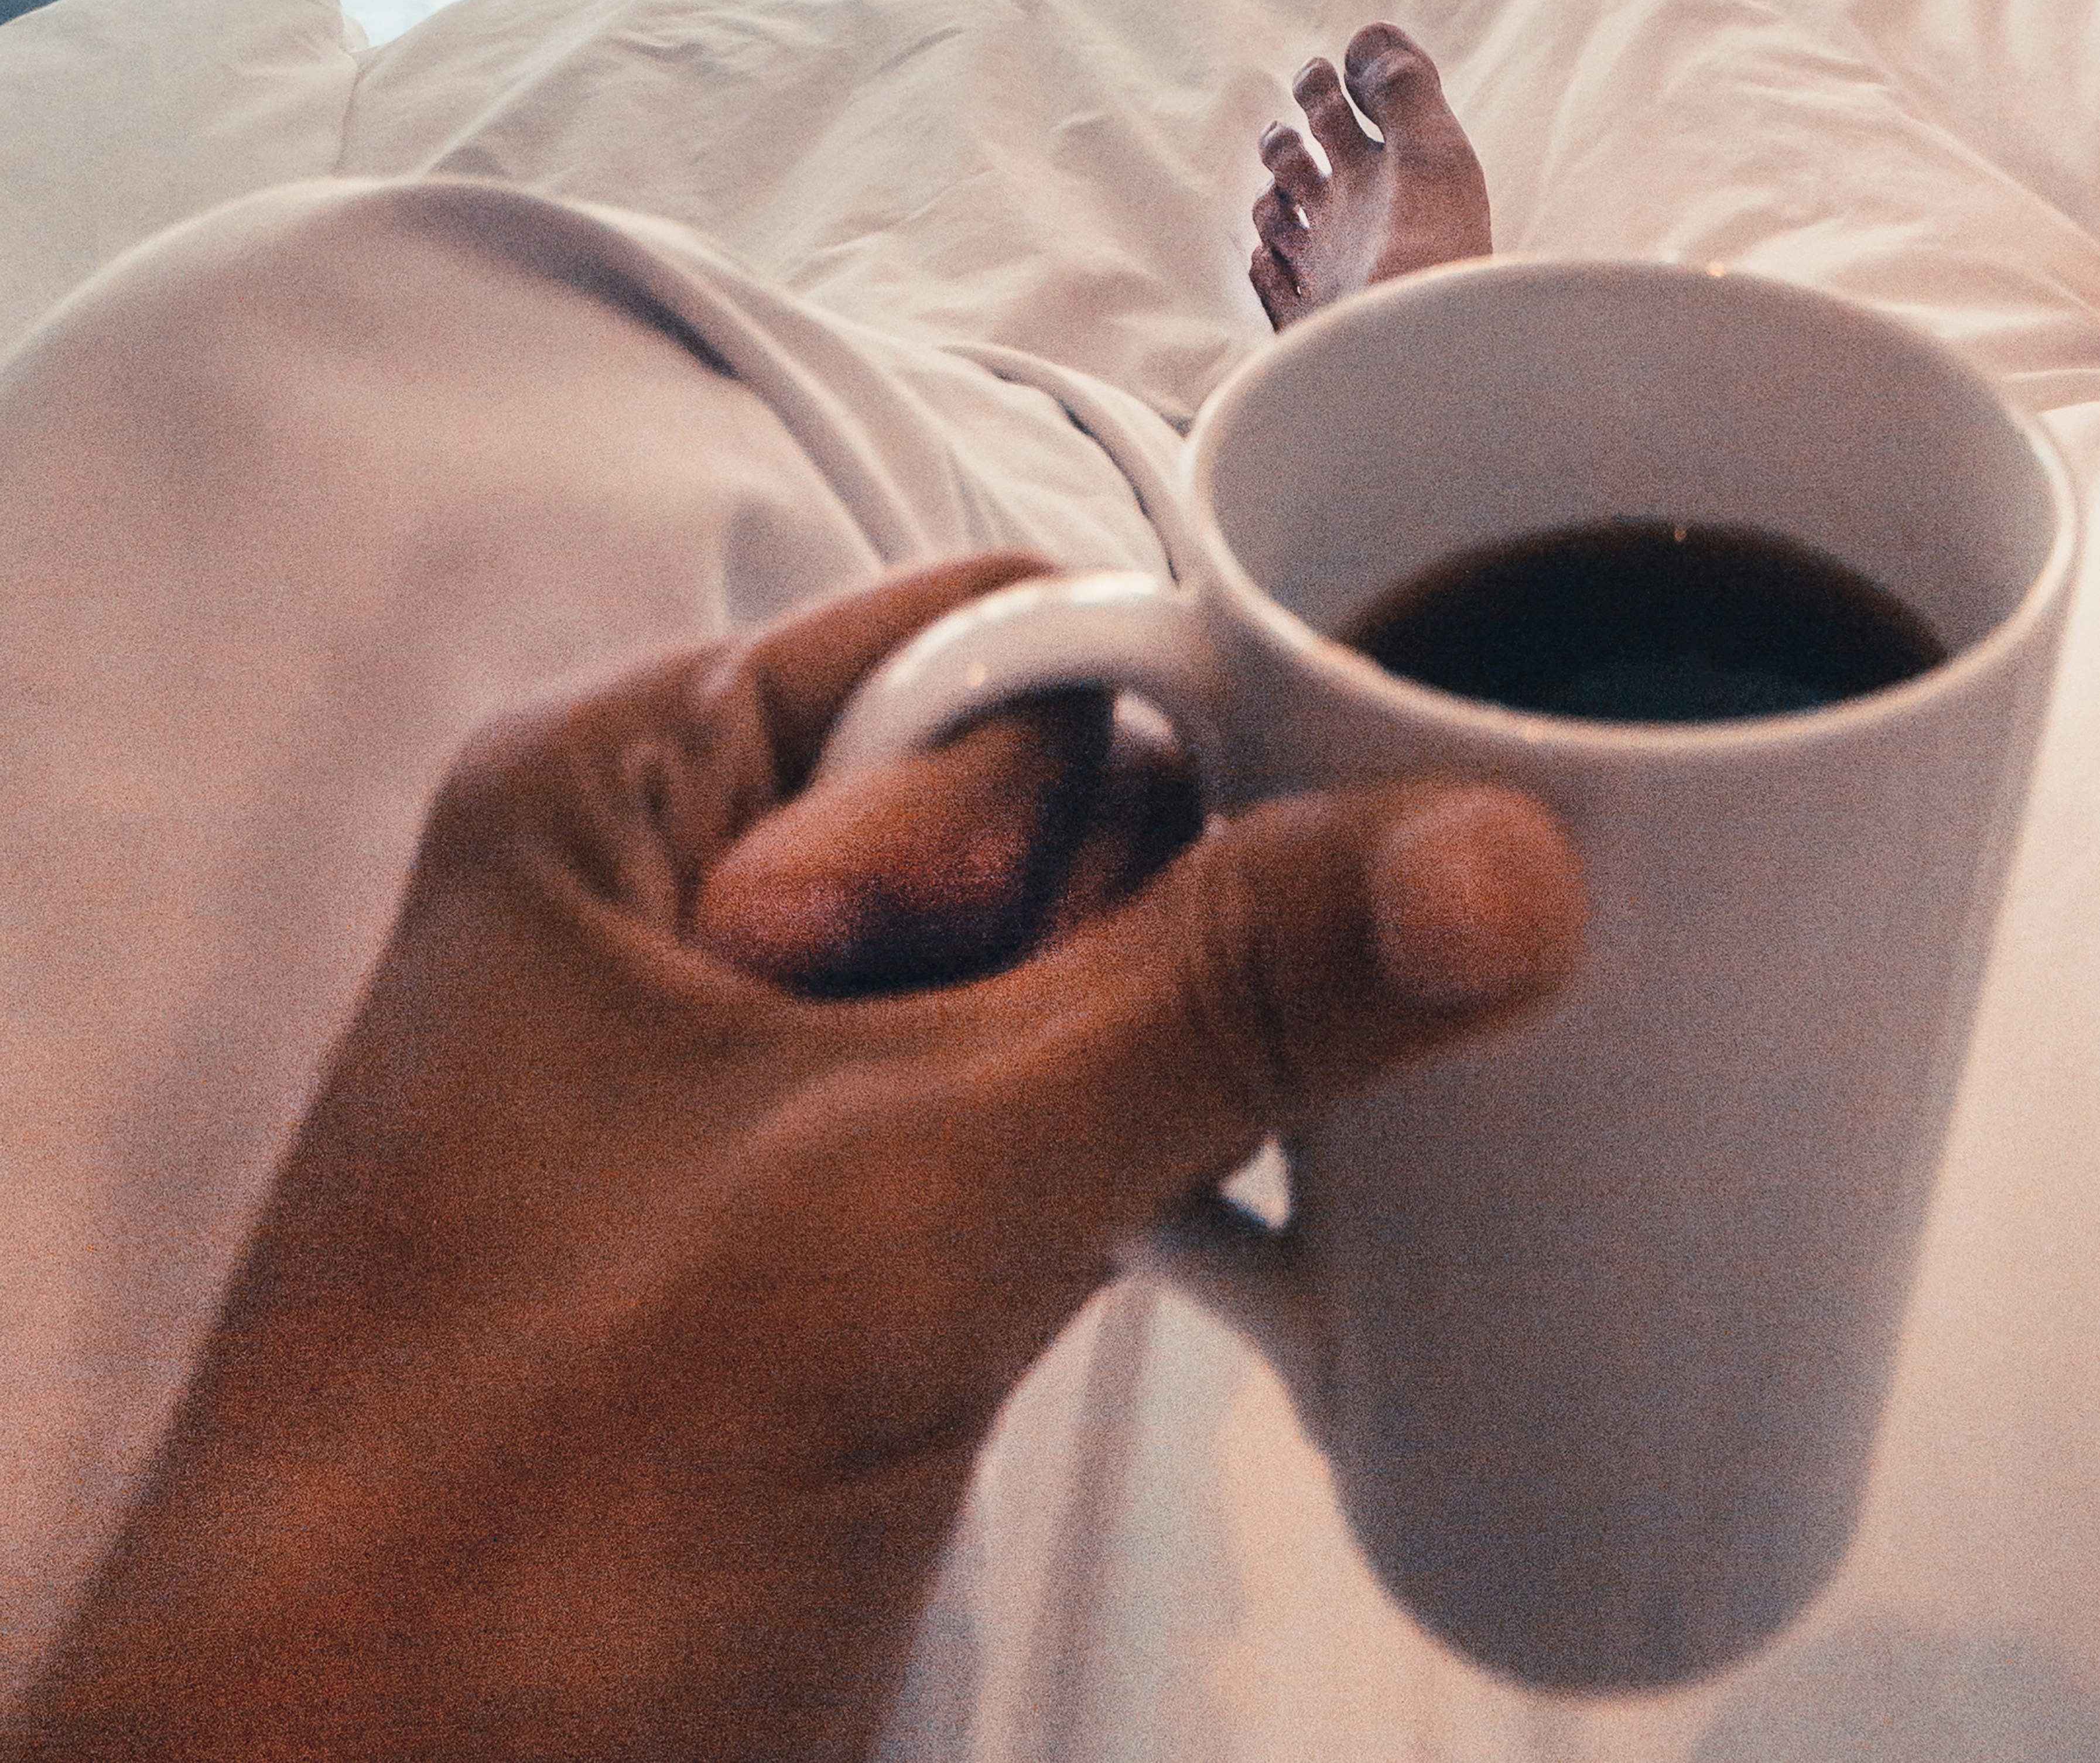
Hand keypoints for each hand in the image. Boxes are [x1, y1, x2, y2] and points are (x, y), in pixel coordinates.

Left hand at [8, 554, 1582, 1762]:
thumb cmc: (514, 1533)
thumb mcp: (907, 1212)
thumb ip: (1217, 1004)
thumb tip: (1507, 853)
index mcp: (630, 792)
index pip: (1004, 642)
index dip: (1159, 749)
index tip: (1270, 890)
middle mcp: (689, 895)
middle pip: (1068, 794)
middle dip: (1146, 940)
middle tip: (1059, 1123)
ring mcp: (768, 1075)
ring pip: (1089, 963)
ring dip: (1176, 1060)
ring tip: (1125, 1203)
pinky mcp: (842, 1233)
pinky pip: (1069, 1107)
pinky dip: (1171, 1156)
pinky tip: (1247, 1235)